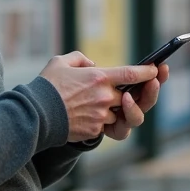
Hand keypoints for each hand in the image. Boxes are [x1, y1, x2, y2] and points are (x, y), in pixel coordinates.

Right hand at [40, 53, 158, 142]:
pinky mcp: (94, 130)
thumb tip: (93, 66)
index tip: (156, 70)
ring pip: (118, 113)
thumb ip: (81, 60)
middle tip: (136, 88)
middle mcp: (104, 97)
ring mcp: (101, 116)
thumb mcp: (61, 62)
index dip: (148, 72)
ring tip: (95, 103)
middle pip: (130, 97)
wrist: (34, 115)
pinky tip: (82, 114)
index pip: (133, 74)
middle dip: (135, 93)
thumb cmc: (46, 86)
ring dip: (113, 109)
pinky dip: (99, 120)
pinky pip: (105, 125)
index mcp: (99, 78)